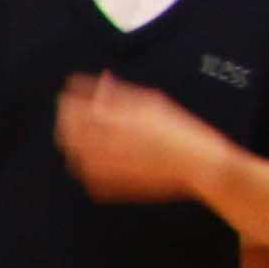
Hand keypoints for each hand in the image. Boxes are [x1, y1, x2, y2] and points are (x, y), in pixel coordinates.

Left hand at [56, 72, 236, 205]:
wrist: (202, 167)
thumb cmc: (181, 132)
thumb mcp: (152, 104)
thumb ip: (121, 93)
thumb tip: (101, 79)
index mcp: (115, 119)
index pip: (71, 107)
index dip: (66, 101)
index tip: (68, 98)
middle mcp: (105, 143)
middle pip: (66, 131)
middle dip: (66, 122)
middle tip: (73, 118)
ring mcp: (106, 168)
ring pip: (72, 155)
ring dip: (75, 144)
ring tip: (89, 138)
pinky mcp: (110, 187)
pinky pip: (86, 176)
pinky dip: (88, 167)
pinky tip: (102, 160)